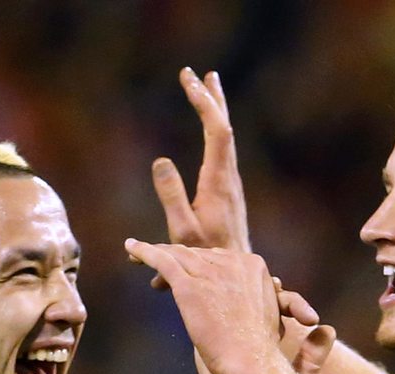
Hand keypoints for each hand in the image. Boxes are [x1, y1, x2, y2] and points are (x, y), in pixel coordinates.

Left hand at [125, 240, 319, 373]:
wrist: (252, 362)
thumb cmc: (257, 350)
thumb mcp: (261, 315)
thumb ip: (247, 301)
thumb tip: (237, 309)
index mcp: (252, 265)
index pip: (215, 257)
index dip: (196, 265)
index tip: (184, 276)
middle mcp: (231, 262)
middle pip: (195, 254)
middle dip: (174, 259)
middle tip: (154, 270)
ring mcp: (210, 272)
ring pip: (176, 253)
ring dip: (153, 251)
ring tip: (134, 252)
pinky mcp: (189, 285)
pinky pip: (162, 261)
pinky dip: (144, 251)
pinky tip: (130, 249)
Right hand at [152, 68, 248, 253]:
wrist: (234, 278)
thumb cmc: (206, 258)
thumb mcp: (182, 231)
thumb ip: (171, 195)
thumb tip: (160, 159)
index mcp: (219, 181)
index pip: (217, 130)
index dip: (204, 103)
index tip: (189, 81)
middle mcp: (229, 178)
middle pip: (224, 127)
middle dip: (210, 97)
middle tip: (198, 72)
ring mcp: (230, 184)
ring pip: (225, 137)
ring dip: (215, 110)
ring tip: (209, 86)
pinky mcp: (228, 192)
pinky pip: (222, 150)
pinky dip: (215, 129)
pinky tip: (212, 128)